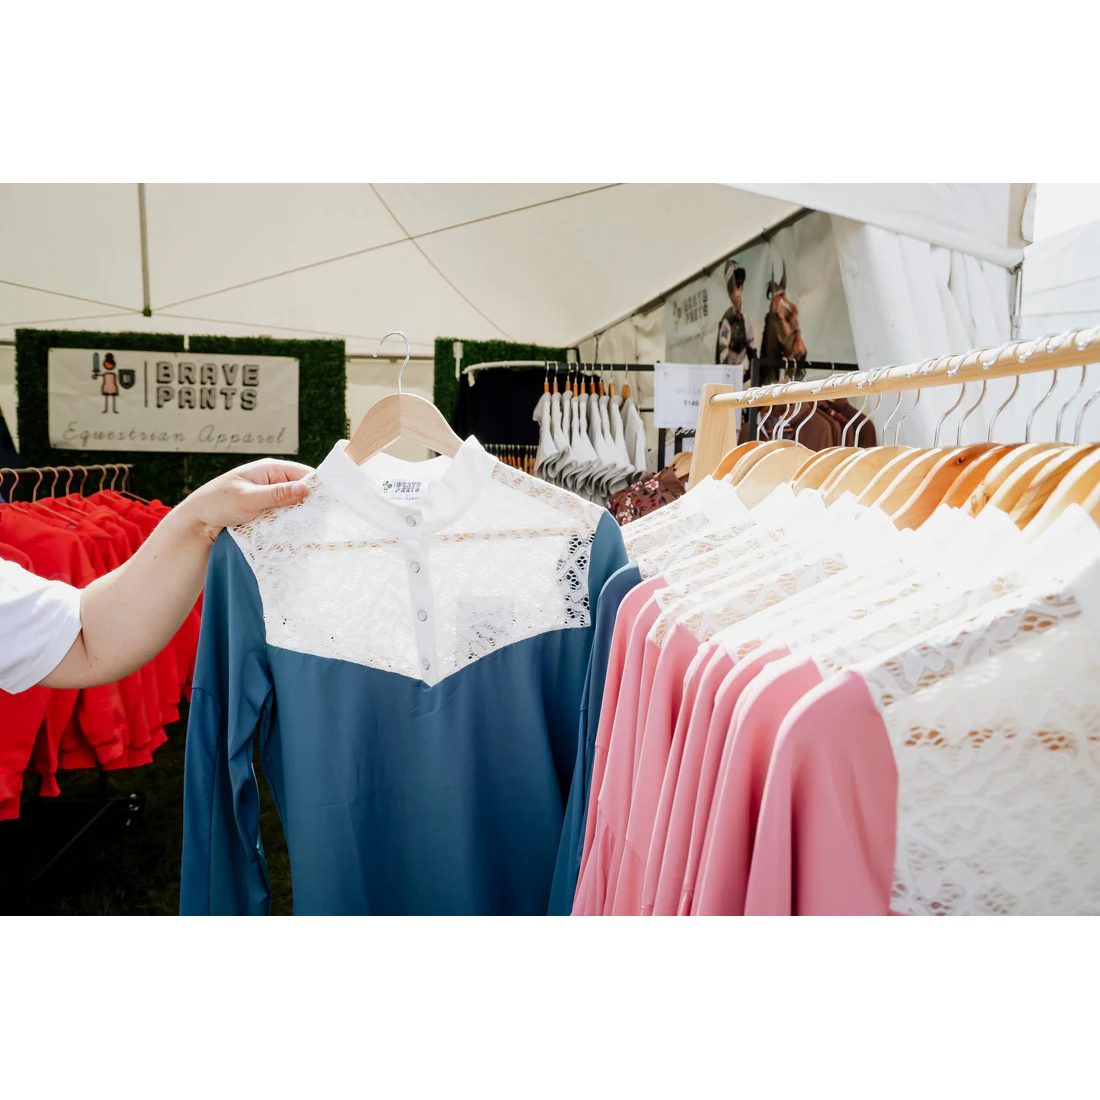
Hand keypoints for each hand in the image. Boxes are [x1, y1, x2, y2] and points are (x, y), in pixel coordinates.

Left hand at [176, 458, 313, 542]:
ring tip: (310, 531)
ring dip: (300, 518)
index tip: (330, 504)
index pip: (304, 474)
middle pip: (302, 491)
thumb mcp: (248, 498)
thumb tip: (306, 488)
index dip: (318, 487)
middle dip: (310, 506)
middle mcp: (274, 481)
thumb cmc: (218, 503)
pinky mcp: (268, 511)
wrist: (197, 521)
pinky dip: (290, 525)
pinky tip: (296, 535)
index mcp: (271, 469)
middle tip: (319, 523)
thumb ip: (277, 494)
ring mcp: (271, 497)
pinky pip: (286, 516)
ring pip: (296, 506)